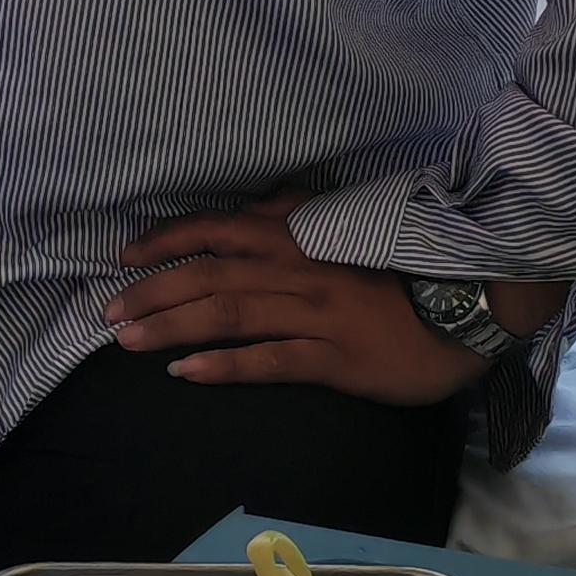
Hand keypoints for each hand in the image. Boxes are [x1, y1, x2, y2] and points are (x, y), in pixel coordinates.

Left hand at [104, 201, 485, 403]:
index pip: (218, 228)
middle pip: (209, 273)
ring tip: (126, 339)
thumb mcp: (348, 228)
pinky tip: (186, 372)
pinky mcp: (335, 358)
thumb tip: (255, 203)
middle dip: (152, 290)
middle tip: (105, 310)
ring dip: (171, 325)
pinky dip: (224, 365)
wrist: (469, 305)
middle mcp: (298, 270)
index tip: (124, 255)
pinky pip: (271, 359)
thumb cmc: (404, 270)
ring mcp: (315, 314)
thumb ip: (299, 214)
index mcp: (298, 237)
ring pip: (229, 314)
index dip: (167, 240)